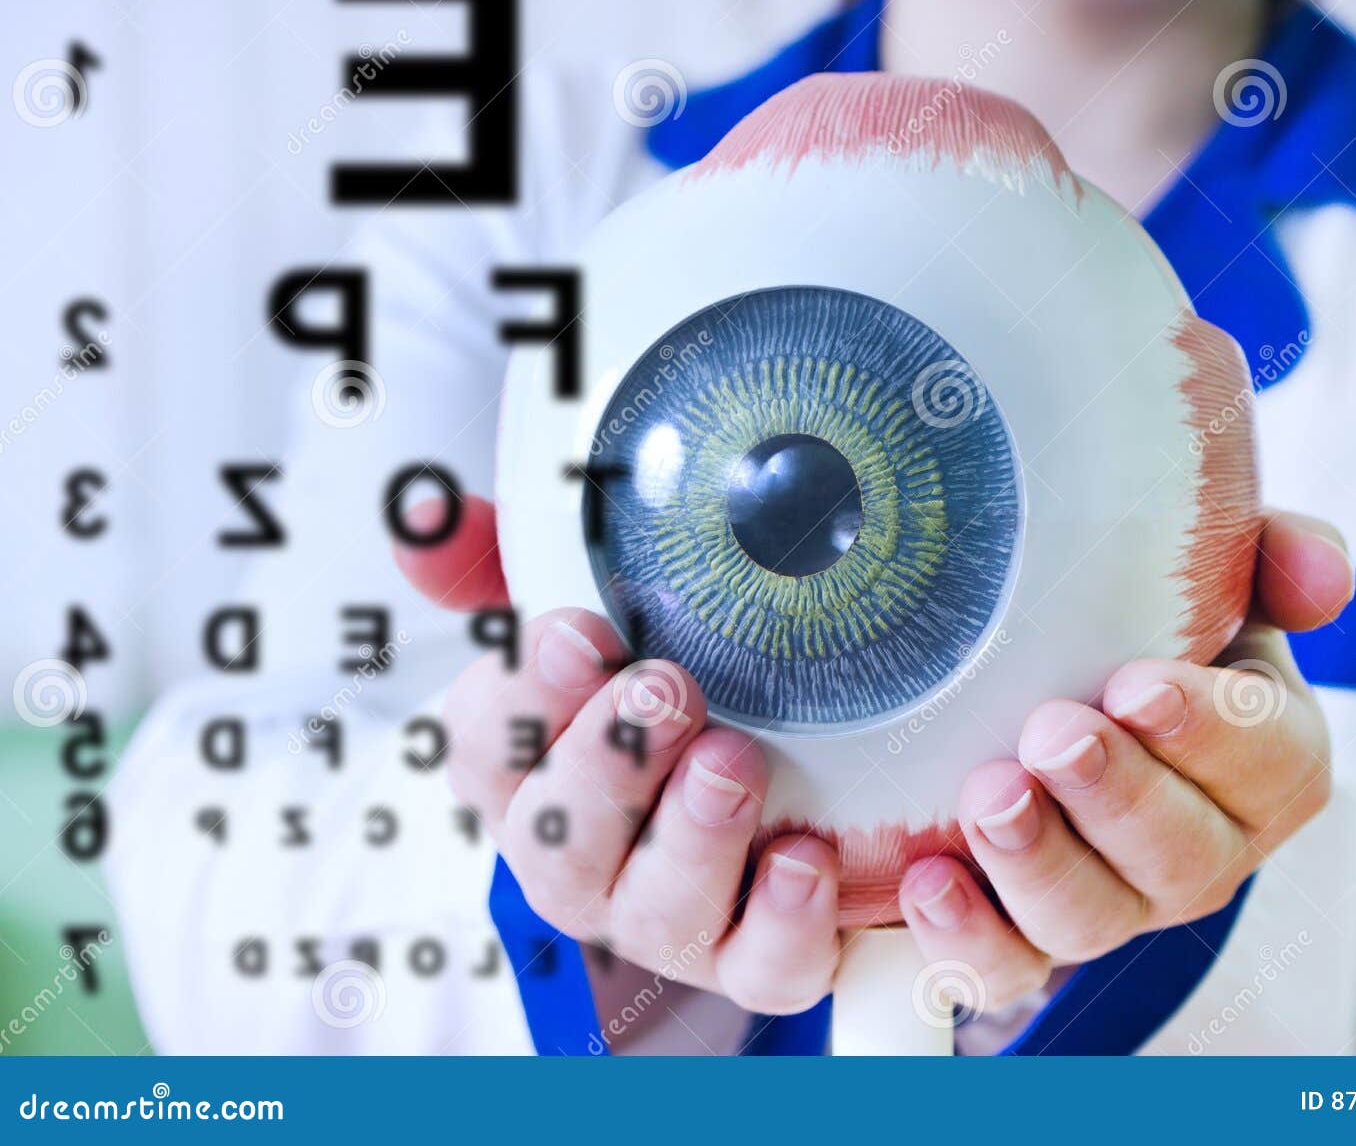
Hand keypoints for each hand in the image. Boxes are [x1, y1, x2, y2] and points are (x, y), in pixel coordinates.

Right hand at [395, 496, 842, 1015]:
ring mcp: (663, 918)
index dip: (523, 696)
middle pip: (557, 843)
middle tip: (665, 689)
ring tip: (732, 760)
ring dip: (691, 836)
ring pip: (653, 911)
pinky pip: (762, 968)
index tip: (582, 635)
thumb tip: (424, 515)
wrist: (798, 771)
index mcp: (527, 778)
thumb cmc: (663, 690)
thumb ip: (504, 559)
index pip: (485, 749)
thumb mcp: (593, 607)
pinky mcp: (752, 957)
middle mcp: (581, 861)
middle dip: (608, 763)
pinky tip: (805, 858)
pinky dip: (782, 920)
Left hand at [894, 510, 1352, 1006]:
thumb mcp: (1216, 580)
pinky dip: (965, 938)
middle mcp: (1197, 853)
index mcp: (1264, 765)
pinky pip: (1002, 971)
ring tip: (988, 798)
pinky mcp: (1021, 942)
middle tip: (1053, 734)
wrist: (1039, 685)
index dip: (1212, 731)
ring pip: (1092, 921)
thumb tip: (1321, 578)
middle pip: (1182, 856)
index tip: (1138, 685)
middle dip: (1117, 796)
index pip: (1272, 764)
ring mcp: (1111, 906)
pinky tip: (928, 883)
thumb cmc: (1140, 631)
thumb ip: (1276, 557)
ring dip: (1039, 864)